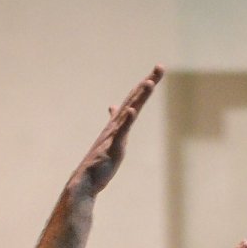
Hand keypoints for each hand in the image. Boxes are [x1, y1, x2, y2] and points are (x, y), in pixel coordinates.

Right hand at [68, 66, 163, 199]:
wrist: (86, 180)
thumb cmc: (100, 162)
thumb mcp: (112, 138)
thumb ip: (117, 123)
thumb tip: (115, 107)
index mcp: (119, 123)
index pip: (135, 99)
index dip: (146, 84)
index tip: (158, 70)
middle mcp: (116, 124)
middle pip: (134, 99)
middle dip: (148, 83)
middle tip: (160, 66)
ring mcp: (114, 135)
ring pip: (129, 112)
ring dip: (139, 97)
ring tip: (149, 82)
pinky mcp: (112, 148)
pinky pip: (120, 133)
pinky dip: (126, 121)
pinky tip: (132, 110)